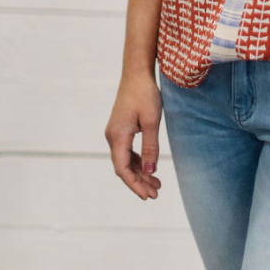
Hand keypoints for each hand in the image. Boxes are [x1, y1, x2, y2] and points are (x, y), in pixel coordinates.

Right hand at [104, 71, 162, 199]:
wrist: (136, 73)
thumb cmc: (145, 94)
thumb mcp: (152, 121)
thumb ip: (151, 147)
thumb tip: (150, 171)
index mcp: (117, 137)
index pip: (123, 169)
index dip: (134, 185)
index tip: (147, 196)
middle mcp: (112, 137)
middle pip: (124, 167)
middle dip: (139, 182)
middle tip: (156, 193)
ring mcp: (115, 133)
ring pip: (126, 160)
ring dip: (140, 173)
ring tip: (156, 184)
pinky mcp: (120, 129)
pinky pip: (127, 151)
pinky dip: (138, 162)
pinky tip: (149, 167)